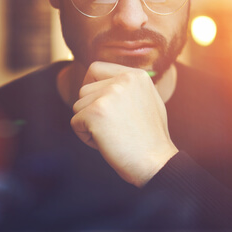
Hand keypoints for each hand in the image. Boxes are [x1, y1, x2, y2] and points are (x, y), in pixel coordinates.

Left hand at [71, 61, 177, 186]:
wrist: (156, 163)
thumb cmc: (151, 139)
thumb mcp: (147, 101)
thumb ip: (127, 88)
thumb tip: (103, 83)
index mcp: (135, 75)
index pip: (96, 68)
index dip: (90, 85)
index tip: (94, 102)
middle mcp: (122, 80)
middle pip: (84, 90)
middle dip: (90, 110)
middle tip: (110, 129)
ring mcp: (108, 95)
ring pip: (78, 106)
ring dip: (88, 124)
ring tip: (111, 136)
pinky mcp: (95, 112)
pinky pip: (75, 123)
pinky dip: (85, 137)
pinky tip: (105, 144)